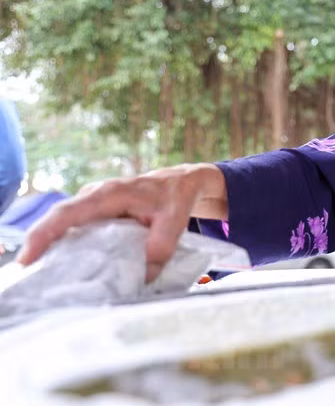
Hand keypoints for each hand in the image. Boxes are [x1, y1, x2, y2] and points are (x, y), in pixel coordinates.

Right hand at [17, 163, 227, 281]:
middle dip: (40, 245)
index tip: (28, 258)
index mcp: (110, 194)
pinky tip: (71, 269)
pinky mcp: (97, 213)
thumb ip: (160, 248)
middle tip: (29, 276)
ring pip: (66, 226)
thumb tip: (142, 277)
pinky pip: (78, 230)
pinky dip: (72, 247)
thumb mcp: (175, 221)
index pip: (68, 212)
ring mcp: (93, 203)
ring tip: (47, 278)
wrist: (181, 182)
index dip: (44, 233)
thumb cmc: (175, 197)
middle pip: (58, 220)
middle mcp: (95, 195)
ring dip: (55, 249)